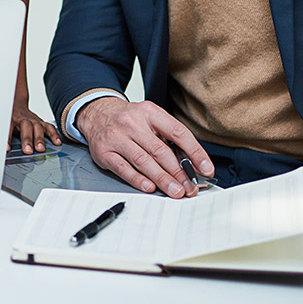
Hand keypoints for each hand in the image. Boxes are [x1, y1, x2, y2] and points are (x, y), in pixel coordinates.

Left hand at [8, 99, 61, 153]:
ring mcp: (33, 120)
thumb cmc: (10, 118)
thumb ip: (5, 135)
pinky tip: (57, 142)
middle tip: (28, 151)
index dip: (8, 138)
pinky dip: (54, 135)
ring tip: (41, 149)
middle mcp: (23, 118)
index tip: (7, 149)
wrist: (17, 104)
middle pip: (25, 126)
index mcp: (11, 118)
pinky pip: (49, 127)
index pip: (9, 127)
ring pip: (37, 127)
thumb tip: (3, 149)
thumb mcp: (4, 124)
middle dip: (27, 139)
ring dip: (39, 138)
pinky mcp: (41, 122)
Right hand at [76, 98, 210, 197]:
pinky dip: (137, 179)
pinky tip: (149, 187)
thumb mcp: (149, 118)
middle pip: (160, 150)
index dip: (195, 152)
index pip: (177, 132)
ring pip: (143, 161)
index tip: (206, 168)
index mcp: (149, 112)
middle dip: (179, 172)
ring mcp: (116, 137)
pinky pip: (123, 168)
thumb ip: (168, 137)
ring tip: (176, 191)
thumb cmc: (128, 119)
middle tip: (191, 187)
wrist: (96, 113)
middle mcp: (131, 122)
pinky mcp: (104, 151)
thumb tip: (190, 164)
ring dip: (162, 179)